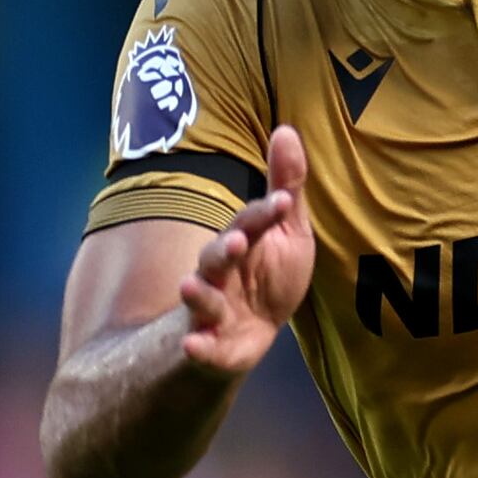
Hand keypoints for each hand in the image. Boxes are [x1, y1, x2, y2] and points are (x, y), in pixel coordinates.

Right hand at [178, 125, 311, 372]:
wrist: (252, 332)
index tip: (281, 202)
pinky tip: (191, 346)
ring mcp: (212, 308)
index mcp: (241, 243)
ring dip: (196, 294)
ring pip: (200, 298)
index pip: (250, 224)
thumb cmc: (268, 275)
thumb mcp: (288, 232)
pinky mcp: (212, 344)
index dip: (263, 215)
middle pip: (217, 257)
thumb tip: (287, 129)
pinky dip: (196, 348)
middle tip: (236, 242)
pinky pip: (201, 347)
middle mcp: (220, 273)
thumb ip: (286, 187)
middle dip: (224, 249)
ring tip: (189, 286)